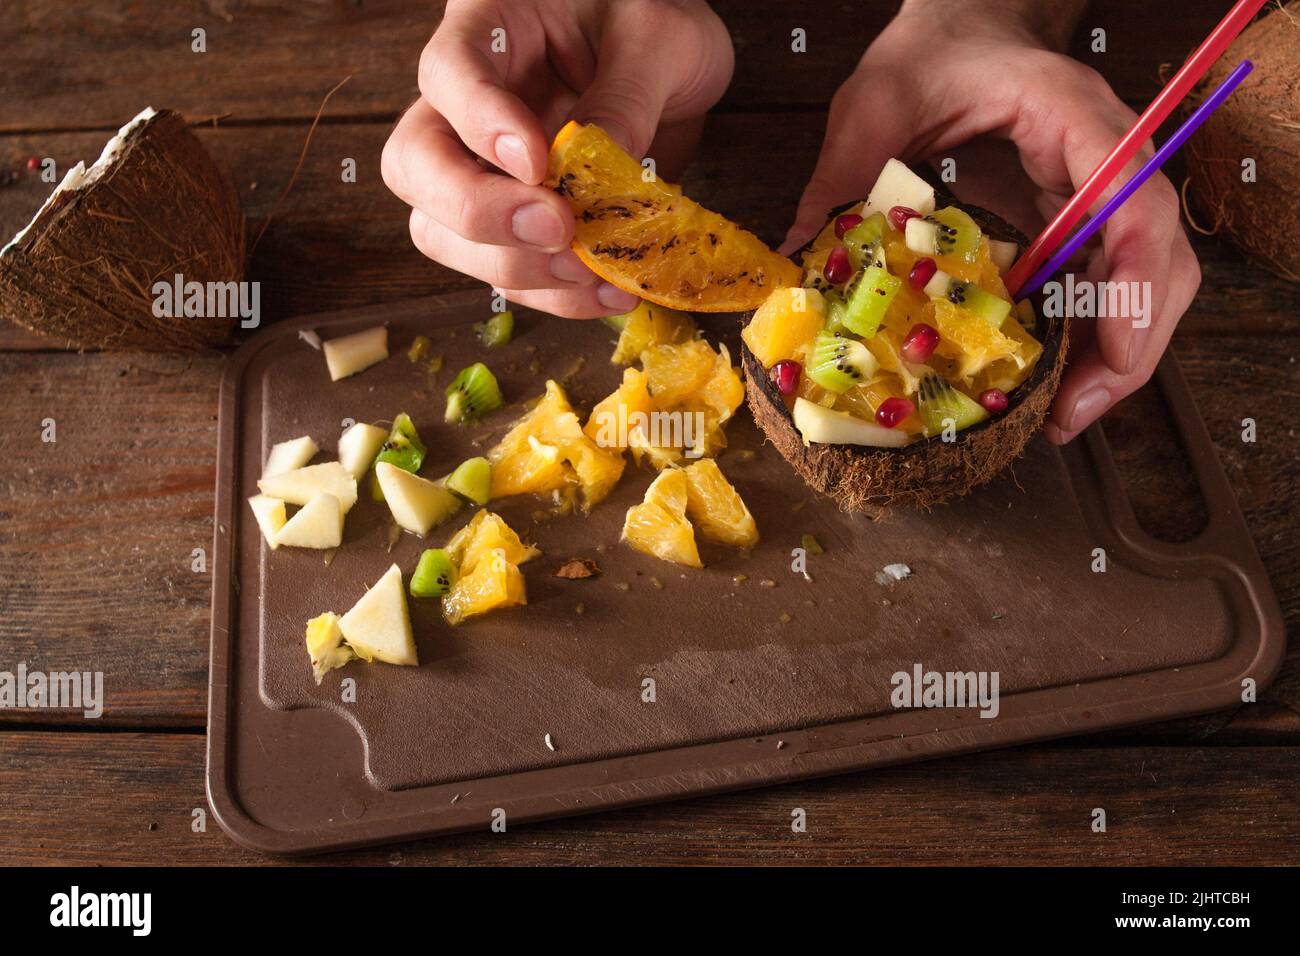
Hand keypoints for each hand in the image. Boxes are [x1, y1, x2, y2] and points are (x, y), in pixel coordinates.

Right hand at [382, 0, 733, 317]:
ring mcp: (483, 168)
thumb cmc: (656, 24)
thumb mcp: (660, 41)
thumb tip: (597, 169)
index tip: (537, 163)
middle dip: (476, 211)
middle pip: (415, 167)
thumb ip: (627, 97)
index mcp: (490, 30)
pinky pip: (508, 270)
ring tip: (589, 271)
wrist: (677, 65)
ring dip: (513, 267)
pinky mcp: (517, 220)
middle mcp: (464, 104)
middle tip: (556, 228)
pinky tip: (607, 291)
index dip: (480, 124)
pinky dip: (553, 294)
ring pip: (444, 233)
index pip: (447, 75)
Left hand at [783, 0, 1200, 443]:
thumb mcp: (875, 103)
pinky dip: (1079, 334)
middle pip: (1160, 264)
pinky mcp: (1072, 214)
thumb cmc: (929, 47)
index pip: (1137, 210)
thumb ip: (842, 178)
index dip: (1134, 292)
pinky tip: (1039, 377)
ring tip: (1055, 419)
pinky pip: (1097, 281)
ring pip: (1139, 281)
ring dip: (1107, 354)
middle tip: (1069, 419)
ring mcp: (1095, 190)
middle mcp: (1102, 158)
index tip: (1107, 358)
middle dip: (1128, 348)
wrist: (960, 19)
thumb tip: (796, 262)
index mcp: (1072, 118)